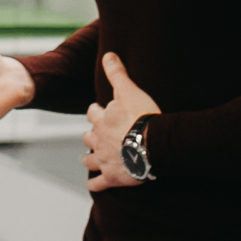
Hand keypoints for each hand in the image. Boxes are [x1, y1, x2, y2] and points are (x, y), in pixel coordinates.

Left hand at [84, 51, 162, 191]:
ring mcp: (103, 160)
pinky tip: (94, 186)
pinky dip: (95, 185)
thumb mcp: (129, 90)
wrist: (152, 145)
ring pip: (88, 160)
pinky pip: (98, 184)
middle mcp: (97, 140)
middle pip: (88, 137)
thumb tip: (108, 54)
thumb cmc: (142, 116)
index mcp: (101, 120)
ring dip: (88, 159)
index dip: (97, 111)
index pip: (93, 112)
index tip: (101, 110)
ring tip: (90, 158)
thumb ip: (117, 73)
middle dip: (91, 135)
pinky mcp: (111, 177)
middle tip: (97, 135)